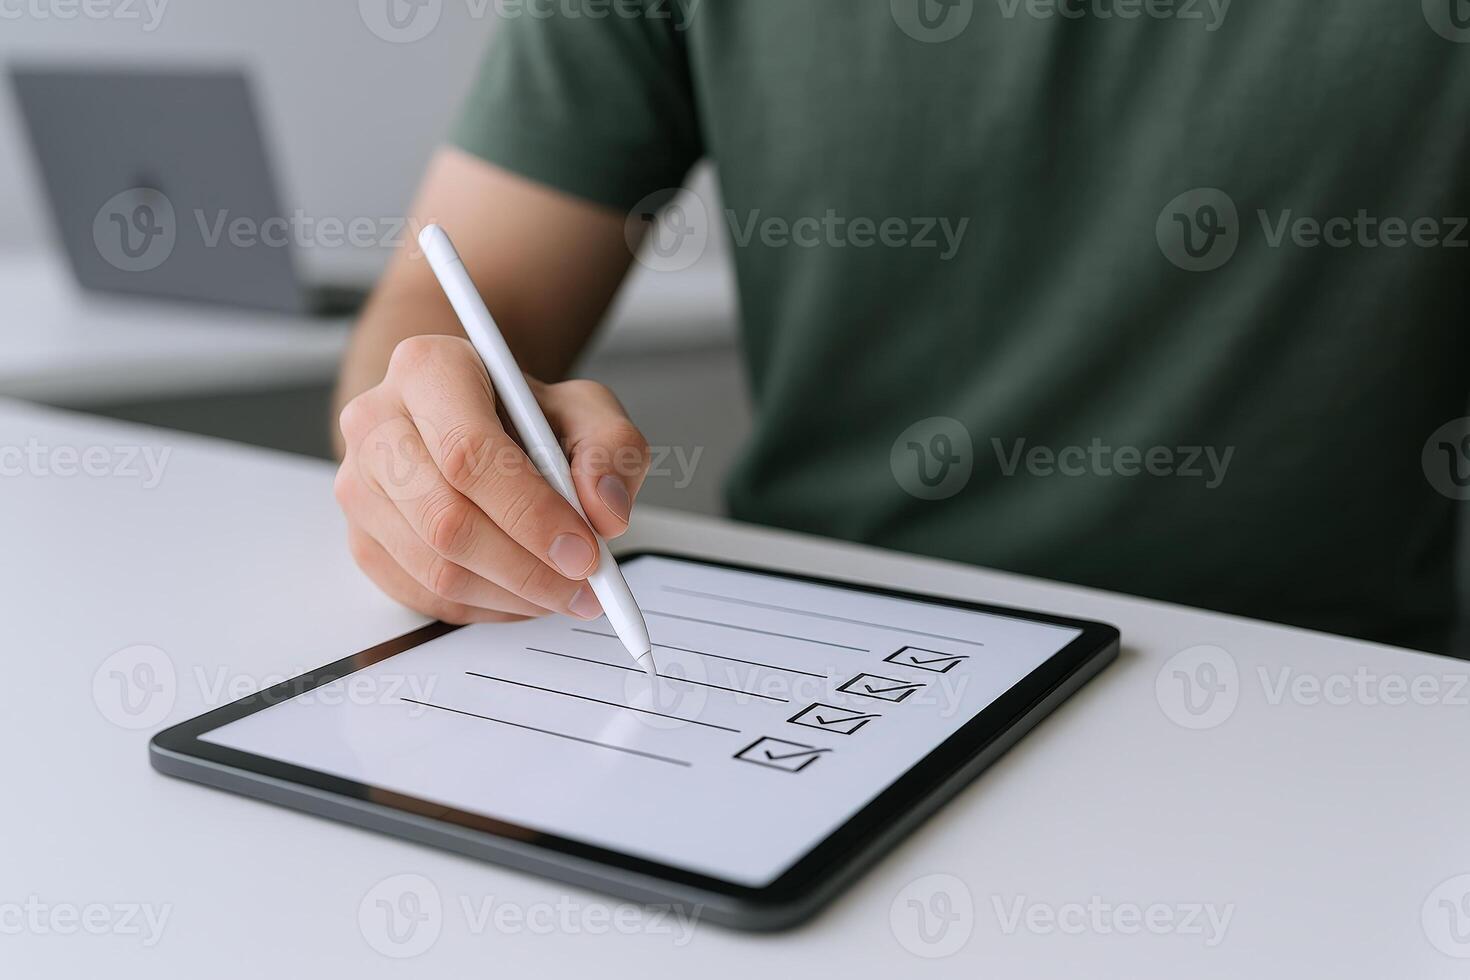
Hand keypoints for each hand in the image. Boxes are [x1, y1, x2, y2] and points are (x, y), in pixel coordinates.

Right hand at [334, 334, 649, 623]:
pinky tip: (524, 593)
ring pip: (435, 568)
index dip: (530, 512)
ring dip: (512, 595)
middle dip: (527, 567)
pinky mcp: (362, 539)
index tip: (585, 552)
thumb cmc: (526, 415)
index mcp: (428, 369)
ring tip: (564, 591)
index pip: (468, 452)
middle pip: (447, 519)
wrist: (475, 422)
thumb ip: (610, 450)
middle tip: (585, 585)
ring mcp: (359, 485)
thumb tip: (604, 511)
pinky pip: (424, 596)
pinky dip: (487, 607)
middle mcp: (376, 422)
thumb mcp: (586, 411)